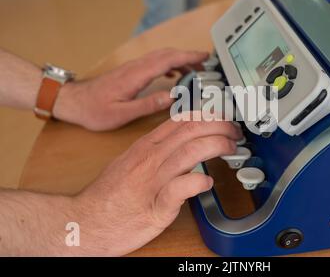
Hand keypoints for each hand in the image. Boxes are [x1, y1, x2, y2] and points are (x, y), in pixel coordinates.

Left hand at [53, 49, 208, 130]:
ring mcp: (133, 67)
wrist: (73, 101)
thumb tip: (172, 97)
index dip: (188, 56)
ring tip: (195, 70)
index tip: (204, 56)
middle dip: (189, 56)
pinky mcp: (131, 71)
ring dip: (180, 59)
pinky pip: (155, 62)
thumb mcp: (121, 114)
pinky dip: (169, 64)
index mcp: (136, 76)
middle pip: (167, 54)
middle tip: (206, 64)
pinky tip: (174, 74)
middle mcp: (136, 67)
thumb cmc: (94, 110)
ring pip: (161, 56)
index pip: (168, 60)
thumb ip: (148, 105)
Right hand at [71, 117, 241, 255]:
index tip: (222, 119)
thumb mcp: (130, 161)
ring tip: (230, 149)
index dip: (207, 116)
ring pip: (191, 152)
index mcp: (146, 147)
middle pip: (191, 130)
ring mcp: (153, 180)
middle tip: (234, 133)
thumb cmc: (109, 195)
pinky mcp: (156, 206)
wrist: (86, 221)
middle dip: (219, 126)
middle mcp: (151, 158)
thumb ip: (155, 150)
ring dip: (217, 146)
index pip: (181, 120)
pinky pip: (181, 188)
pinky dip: (198, 182)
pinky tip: (207, 183)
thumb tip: (180, 143)